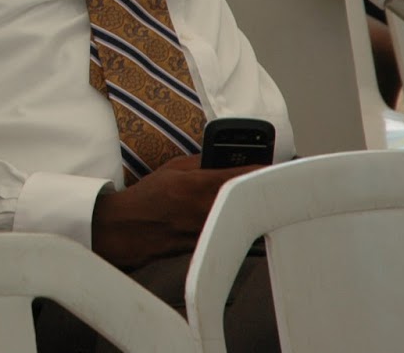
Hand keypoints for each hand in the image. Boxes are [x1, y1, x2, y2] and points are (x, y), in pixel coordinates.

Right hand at [89, 155, 261, 270]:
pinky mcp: (207, 245)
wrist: (127, 230)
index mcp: (195, 185)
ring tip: (261, 199)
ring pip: (241, 218)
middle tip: (276, 183)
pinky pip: (231, 233)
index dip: (261, 171)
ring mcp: (207, 230)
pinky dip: (240, 225)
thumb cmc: (147, 198)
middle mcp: (203, 209)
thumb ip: (200, 164)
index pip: (239, 176)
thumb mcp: (171, 170)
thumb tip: (226, 158)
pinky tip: (245, 220)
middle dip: (262, 190)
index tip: (274, 167)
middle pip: (246, 199)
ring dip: (253, 208)